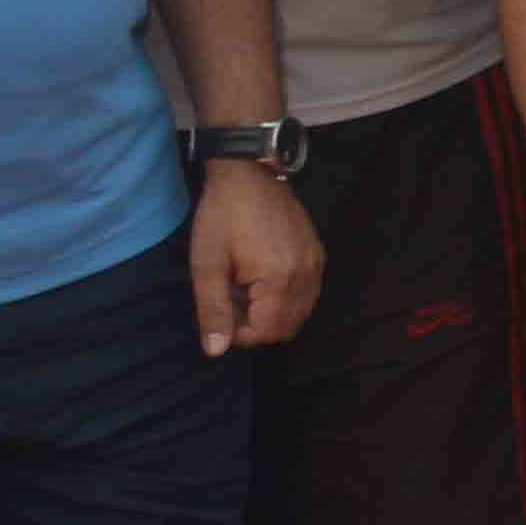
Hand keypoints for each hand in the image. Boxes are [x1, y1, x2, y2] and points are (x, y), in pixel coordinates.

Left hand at [188, 161, 323, 356]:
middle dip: (257, 326)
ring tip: (245, 291)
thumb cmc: (222, 217)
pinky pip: (308, 293)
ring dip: (272, 314)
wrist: (249, 173)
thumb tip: (216, 351)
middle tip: (231, 303)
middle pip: (287, 327)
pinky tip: (263, 280)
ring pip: (300, 312)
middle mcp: (307, 276)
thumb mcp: (207, 263)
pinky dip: (286, 299)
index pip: (266, 332)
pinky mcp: (317, 254)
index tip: (220, 311)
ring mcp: (316, 265)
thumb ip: (213, 309)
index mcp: (280, 279)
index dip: (239, 333)